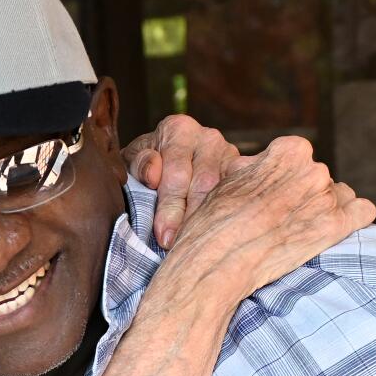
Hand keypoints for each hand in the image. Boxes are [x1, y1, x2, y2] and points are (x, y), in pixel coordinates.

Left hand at [122, 115, 243, 248]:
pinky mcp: (244, 171)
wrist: (164, 167)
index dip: (170, 207)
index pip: (177, 173)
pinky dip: (230, 213)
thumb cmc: (144, 169)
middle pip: (203, 184)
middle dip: (189, 218)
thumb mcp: (131, 164)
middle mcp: (208, 138)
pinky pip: (242, 193)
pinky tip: (220, 232)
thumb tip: (153, 174)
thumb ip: (138, 165)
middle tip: (178, 246)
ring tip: (198, 243)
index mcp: (178, 130)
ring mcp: (231, 153)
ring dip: (211, 219)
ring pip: (225, 191)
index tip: (163, 235)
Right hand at [159, 136, 375, 304]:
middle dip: (303, 195)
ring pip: (340, 196)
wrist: (218, 260)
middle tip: (282, 219)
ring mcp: (327, 198)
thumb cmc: (216, 221)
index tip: (272, 196)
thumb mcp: (230, 178)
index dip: (283, 178)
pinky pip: (363, 212)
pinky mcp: (336, 226)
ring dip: (324, 209)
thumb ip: (255, 166)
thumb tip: (260, 163)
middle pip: (318, 178)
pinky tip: (334, 229)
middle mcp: (314, 168)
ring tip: (301, 228)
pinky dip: (353, 219)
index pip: (299, 157)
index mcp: (290, 150)